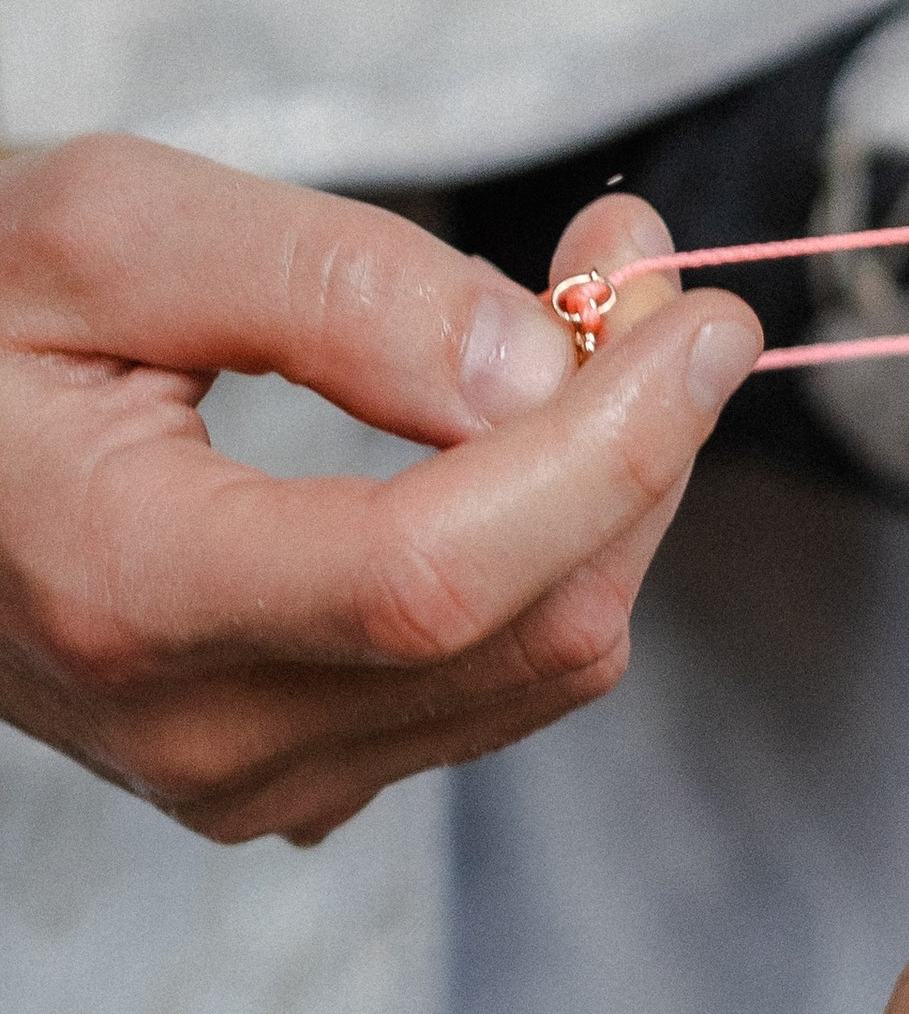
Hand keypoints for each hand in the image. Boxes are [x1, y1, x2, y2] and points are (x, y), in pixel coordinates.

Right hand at [0, 137, 760, 842]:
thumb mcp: (102, 229)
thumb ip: (331, 285)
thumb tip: (539, 368)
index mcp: (127, 592)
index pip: (441, 572)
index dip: (607, 446)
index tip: (699, 316)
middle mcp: (201, 733)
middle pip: (528, 629)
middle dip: (635, 445)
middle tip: (641, 274)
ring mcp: (251, 784)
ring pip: (540, 666)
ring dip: (609, 492)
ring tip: (584, 325)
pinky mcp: (294, 782)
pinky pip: (494, 686)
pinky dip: (552, 554)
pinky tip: (517, 434)